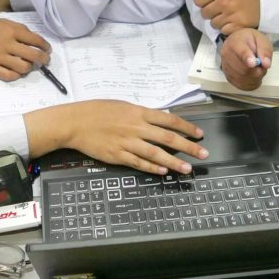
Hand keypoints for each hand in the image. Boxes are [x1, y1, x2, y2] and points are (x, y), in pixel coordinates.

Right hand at [0, 16, 50, 80]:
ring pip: (23, 68)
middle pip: (33, 56)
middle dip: (43, 60)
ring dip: (29, 68)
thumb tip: (33, 40)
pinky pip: (9, 76)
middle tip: (45, 61)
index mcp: (11, 30)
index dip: (45, 46)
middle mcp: (7, 44)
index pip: (36, 40)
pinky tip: (16, 71)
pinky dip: (16, 75)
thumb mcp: (1, 22)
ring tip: (27, 66)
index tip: (48, 50)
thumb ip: (18, 29)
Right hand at [24, 101, 208, 174]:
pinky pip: (138, 163)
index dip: (186, 127)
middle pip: (168, 138)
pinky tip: (163, 172)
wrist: (75, 122)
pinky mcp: (117, 155)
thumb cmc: (97, 111)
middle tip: (203, 154)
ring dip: (174, 162)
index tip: (199, 134)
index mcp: (138, 112)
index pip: (169, 119)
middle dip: (188, 147)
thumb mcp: (122, 106)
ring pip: (156, 154)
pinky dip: (152, 168)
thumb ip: (141, 114)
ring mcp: (127, 142)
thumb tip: (160, 121)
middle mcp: (136, 127)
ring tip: (187, 168)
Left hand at [193, 0, 259, 34]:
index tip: (209, 0)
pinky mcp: (237, 26)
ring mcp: (230, 15)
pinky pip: (223, 31)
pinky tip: (232, 21)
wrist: (264, 0)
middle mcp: (224, 3)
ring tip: (226, 15)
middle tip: (219, 8)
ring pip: (213, 24)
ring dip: (218, 20)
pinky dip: (226, 28)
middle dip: (209, 11)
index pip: (198, 0)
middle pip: (204, 13)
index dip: (202, 0)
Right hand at [220, 28, 272, 90]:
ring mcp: (226, 67)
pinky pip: (242, 85)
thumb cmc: (251, 41)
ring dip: (255, 77)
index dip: (247, 58)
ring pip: (244, 79)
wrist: (240, 43)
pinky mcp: (228, 77)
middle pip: (244, 69)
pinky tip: (252, 74)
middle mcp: (227, 55)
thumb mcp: (261, 40)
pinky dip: (251, 82)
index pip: (240, 52)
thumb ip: (265, 50)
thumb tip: (266, 64)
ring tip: (256, 68)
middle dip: (257, 70)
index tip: (253, 63)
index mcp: (235, 42)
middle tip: (261, 64)